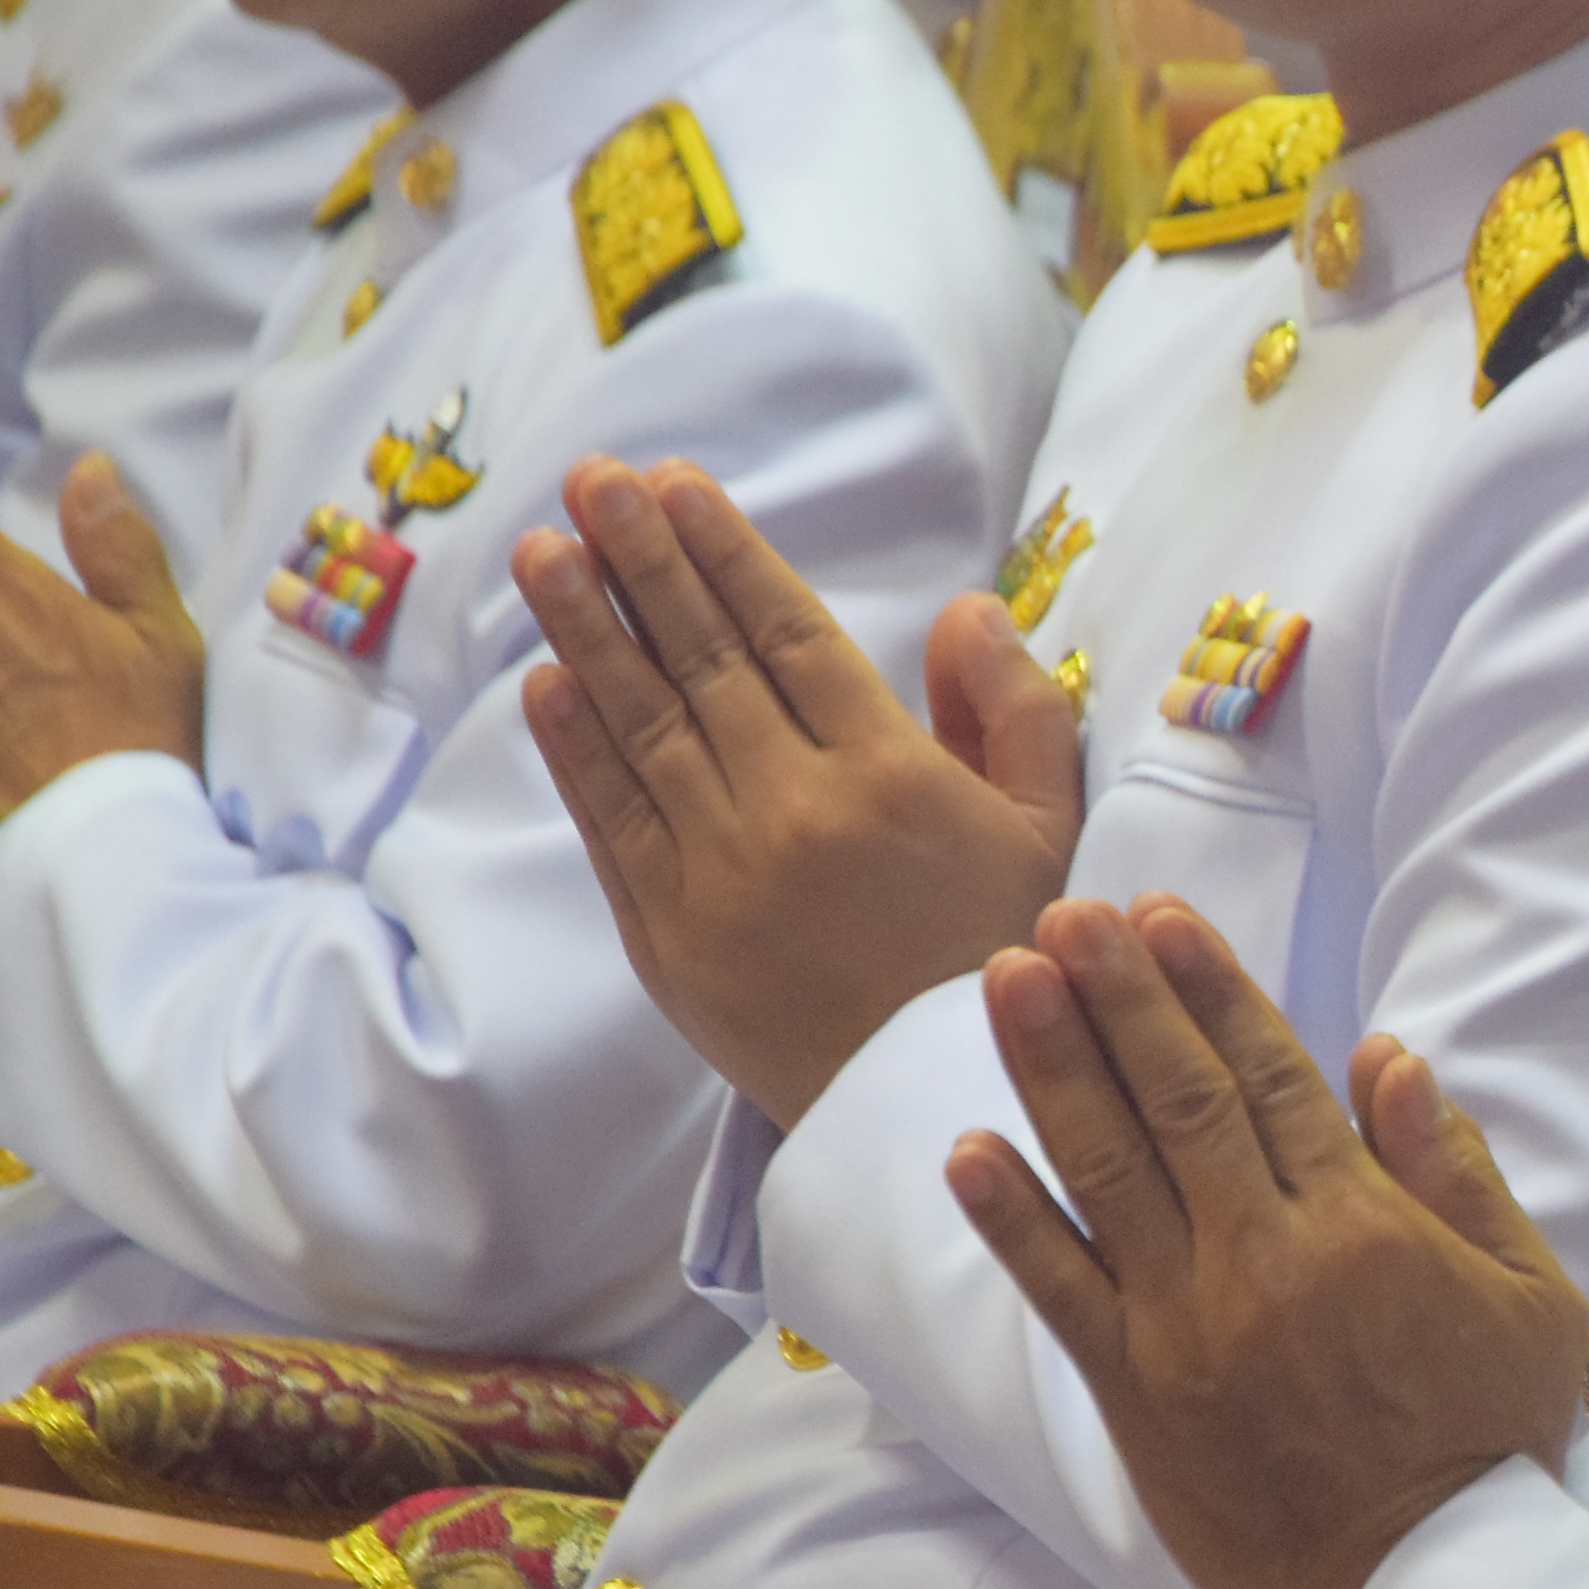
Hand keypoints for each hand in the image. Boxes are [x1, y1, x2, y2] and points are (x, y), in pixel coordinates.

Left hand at [516, 456, 1083, 1130]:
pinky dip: (575, 751)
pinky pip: (611, 825)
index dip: (727, 552)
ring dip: (583, 631)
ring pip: (641, 729)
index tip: (675, 483)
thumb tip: (967, 609)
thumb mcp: (1046, 832)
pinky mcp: (671, 939)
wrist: (934, 1108)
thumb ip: (1016, 712)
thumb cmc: (1002, 959)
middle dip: (640, 560)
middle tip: (591, 480)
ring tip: (541, 550)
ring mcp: (723, 875)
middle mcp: (797, 813)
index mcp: (891, 777)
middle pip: (703, 662)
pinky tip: (547, 682)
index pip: (790, 635)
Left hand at [951, 896, 1588, 1588]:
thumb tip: (1387, 1058)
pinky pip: (1058, 1292)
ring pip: (1108, 1170)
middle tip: (1067, 913)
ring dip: (1053, 1067)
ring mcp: (1187, 1325)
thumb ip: (1455, 1173)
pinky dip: (1011, 1219)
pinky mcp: (1135, 1392)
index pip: (1272, 1076)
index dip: (1211, 988)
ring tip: (1009, 977)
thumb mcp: (1527, 1297)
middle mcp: (1262, 1258)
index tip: (1163, 915)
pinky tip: (967, 1148)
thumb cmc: (1488, 1443)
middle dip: (1118, 996)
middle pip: (1178, 1099)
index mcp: (1361, 1225)